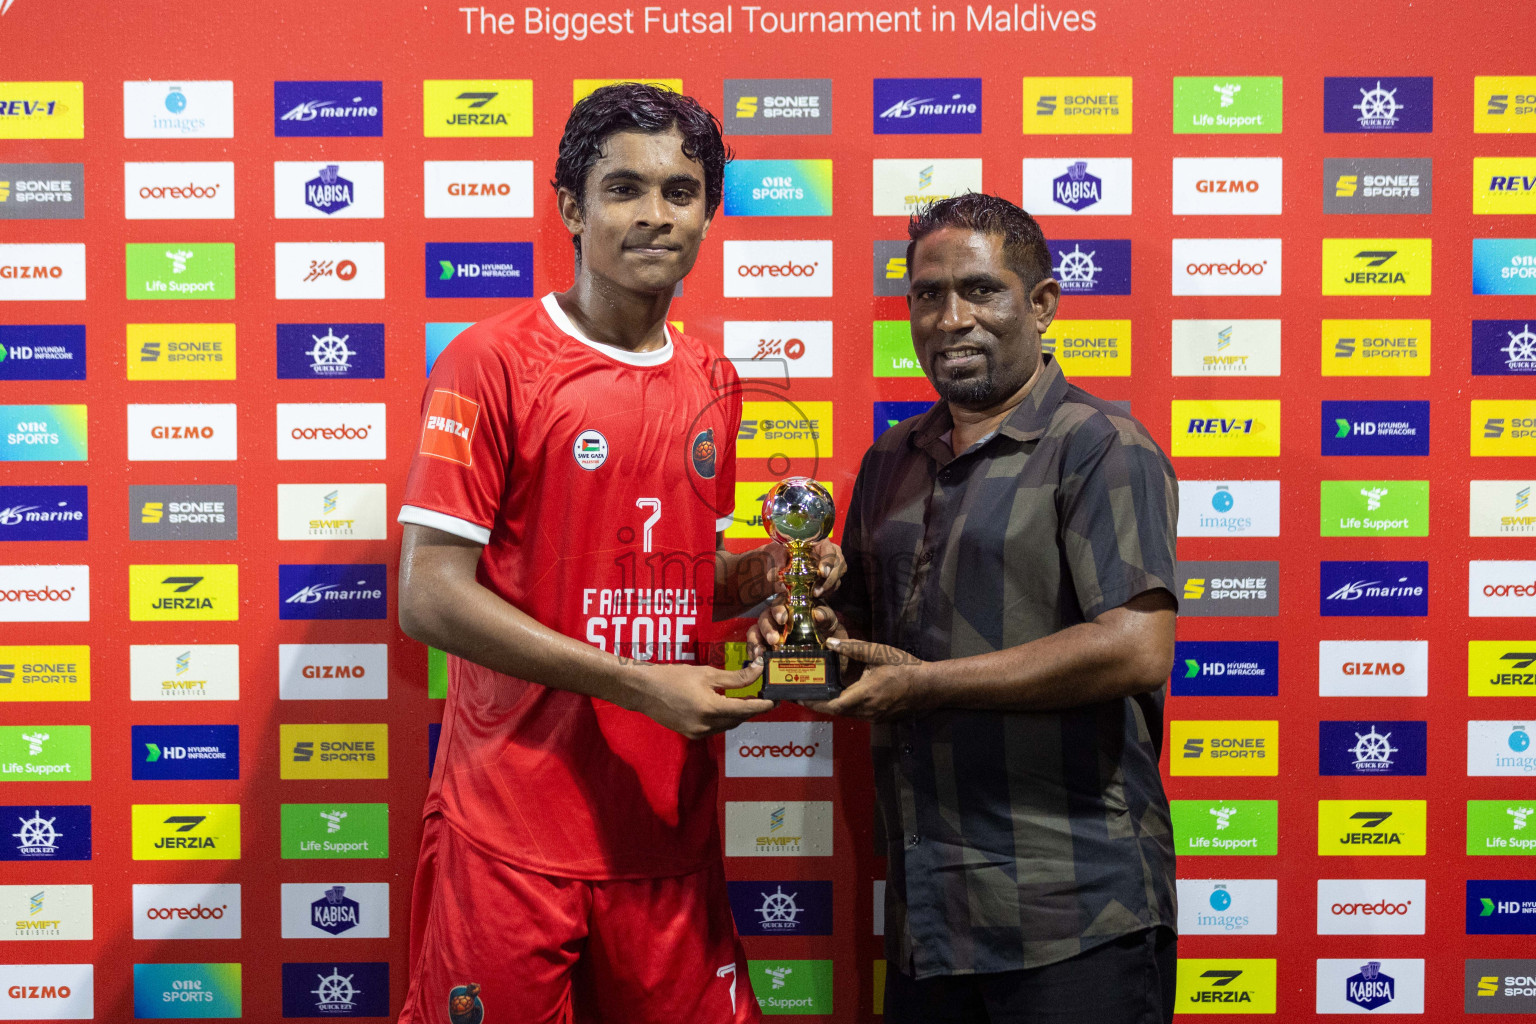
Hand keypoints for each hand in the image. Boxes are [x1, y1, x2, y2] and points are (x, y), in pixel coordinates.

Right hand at [627, 660, 773, 738]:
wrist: (643, 691)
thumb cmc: (673, 677)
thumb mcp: (706, 674)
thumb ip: (735, 677)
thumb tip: (757, 671)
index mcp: (711, 708)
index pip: (746, 709)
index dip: (764, 705)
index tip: (777, 700)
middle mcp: (706, 726)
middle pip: (739, 719)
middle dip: (752, 708)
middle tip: (763, 695)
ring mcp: (698, 733)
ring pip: (728, 725)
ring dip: (738, 714)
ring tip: (746, 699)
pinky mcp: (691, 735)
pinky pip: (716, 728)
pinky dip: (724, 718)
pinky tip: (725, 706)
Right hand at [747, 601, 841, 659]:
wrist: (828, 649)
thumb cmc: (826, 629)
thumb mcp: (830, 621)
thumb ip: (825, 615)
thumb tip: (817, 615)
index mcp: (791, 605)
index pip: (780, 601)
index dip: (778, 609)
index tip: (782, 619)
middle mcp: (776, 616)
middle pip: (765, 616)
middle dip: (767, 628)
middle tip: (773, 639)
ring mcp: (769, 630)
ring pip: (755, 630)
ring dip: (756, 640)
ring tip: (761, 652)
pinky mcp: (764, 644)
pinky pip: (754, 645)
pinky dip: (753, 650)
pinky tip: (757, 658)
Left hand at [750, 540, 844, 598]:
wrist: (788, 557)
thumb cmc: (787, 550)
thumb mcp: (781, 552)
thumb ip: (777, 562)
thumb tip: (771, 576)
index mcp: (820, 541)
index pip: (830, 550)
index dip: (828, 561)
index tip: (822, 573)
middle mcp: (831, 551)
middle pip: (839, 564)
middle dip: (830, 580)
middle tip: (817, 592)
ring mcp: (833, 564)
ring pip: (838, 576)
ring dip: (828, 587)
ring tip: (815, 595)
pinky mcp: (832, 575)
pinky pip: (834, 584)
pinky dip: (827, 590)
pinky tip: (817, 595)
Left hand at [805, 638, 929, 721]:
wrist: (927, 686)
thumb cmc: (904, 667)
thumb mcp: (878, 653)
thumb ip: (853, 648)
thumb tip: (829, 643)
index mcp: (865, 695)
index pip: (833, 705)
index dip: (814, 703)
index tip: (799, 697)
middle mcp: (866, 710)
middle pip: (834, 711)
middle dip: (817, 703)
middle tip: (801, 693)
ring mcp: (872, 717)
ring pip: (844, 713)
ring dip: (829, 704)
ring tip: (814, 692)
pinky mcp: (877, 718)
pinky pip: (854, 713)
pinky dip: (842, 705)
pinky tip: (837, 693)